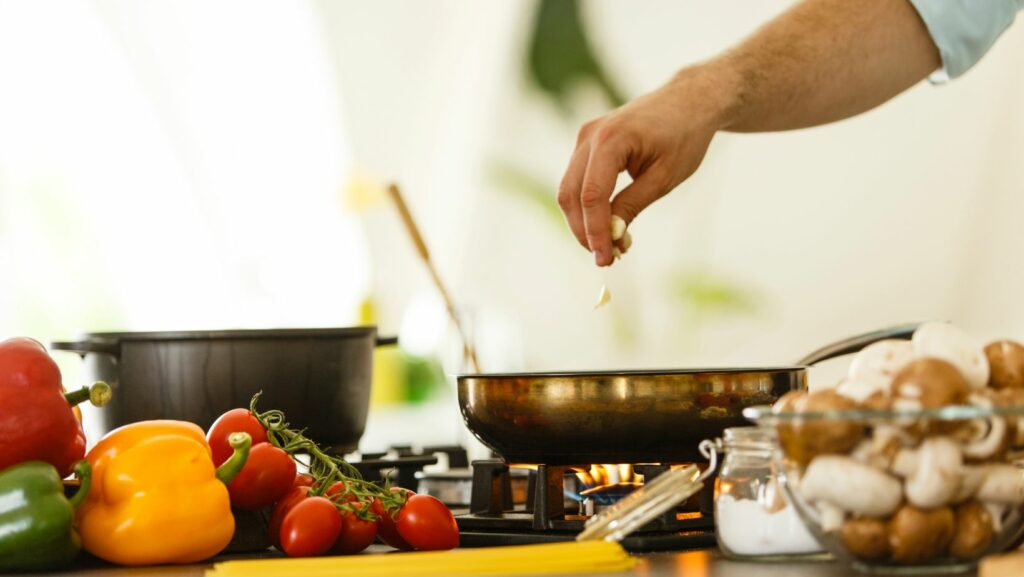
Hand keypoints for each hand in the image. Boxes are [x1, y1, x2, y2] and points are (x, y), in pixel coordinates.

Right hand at [558, 66, 729, 265]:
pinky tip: (607, 225)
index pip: (592, 196)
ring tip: (609, 246)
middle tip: (606, 258)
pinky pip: (578, 181)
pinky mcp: (587, 144)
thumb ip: (632, 205)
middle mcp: (590, 136)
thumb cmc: (683, 136)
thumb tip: (611, 237)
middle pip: (572, 195)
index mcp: (611, 139)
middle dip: (584, 231)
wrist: (688, 102)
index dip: (595, 232)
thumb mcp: (663, 177)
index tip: (606, 259)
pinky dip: (588, 206)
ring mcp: (584, 137)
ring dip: (584, 222)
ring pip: (569, 190)